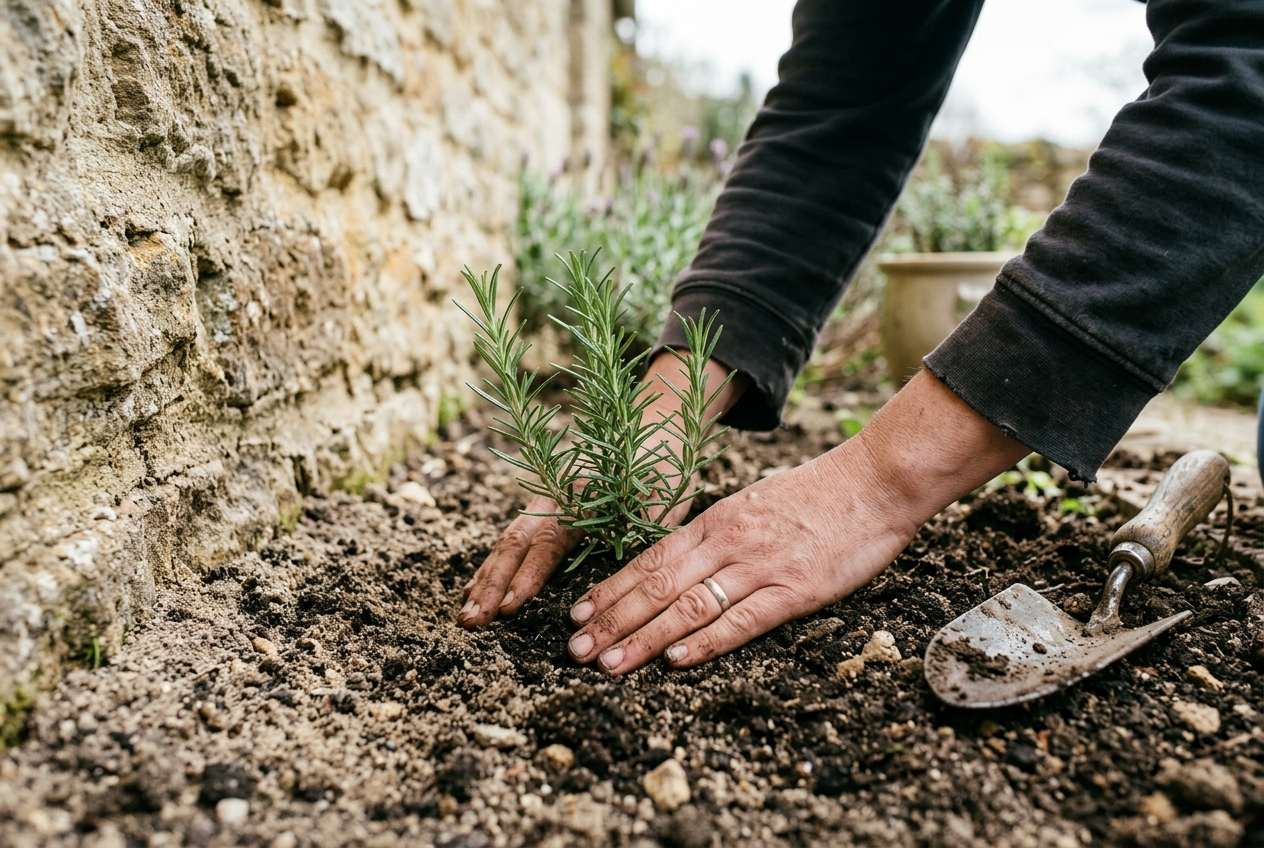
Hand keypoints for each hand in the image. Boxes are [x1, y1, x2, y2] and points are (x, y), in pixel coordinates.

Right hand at [458, 352, 743, 626]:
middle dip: (491, 584)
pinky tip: (479, 585)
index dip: (526, 577)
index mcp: (580, 496)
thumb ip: (633, 538)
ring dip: (486, 578)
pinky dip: (496, 564)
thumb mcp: (659, 505)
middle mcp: (555, 496)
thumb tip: (614, 585)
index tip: (507, 608)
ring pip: (509, 540)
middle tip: (469, 621)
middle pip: (514, 543)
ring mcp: (547, 499)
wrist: (660, 427)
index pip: (545, 543)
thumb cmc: (664, 469)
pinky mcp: (549, 505)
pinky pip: (515, 537)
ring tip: (466, 613)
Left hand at [565, 370, 1029, 672]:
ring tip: (609, 663)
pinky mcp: (795, 590)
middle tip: (575, 649)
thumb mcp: (754, 503)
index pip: (650, 559)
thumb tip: (682, 561)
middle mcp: (728, 542)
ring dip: (644, 638)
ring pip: (688, 606)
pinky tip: (676, 660)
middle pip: (656, 585)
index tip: (579, 612)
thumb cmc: (817, 493)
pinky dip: (705, 641)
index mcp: (716, 521)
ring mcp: (760, 566)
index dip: (612, 588)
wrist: (875, 481)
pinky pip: (742, 620)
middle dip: (612, 619)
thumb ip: (718, 533)